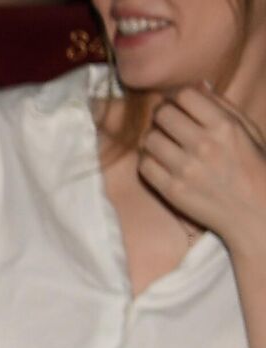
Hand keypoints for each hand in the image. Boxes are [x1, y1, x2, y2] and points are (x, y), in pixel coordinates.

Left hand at [139, 84, 265, 250]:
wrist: (254, 211)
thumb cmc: (252, 167)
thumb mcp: (248, 131)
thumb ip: (223, 106)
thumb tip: (197, 85)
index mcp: (225, 127)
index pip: (184, 96)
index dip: (179, 98)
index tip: (180, 106)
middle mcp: (204, 145)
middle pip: (162, 114)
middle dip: (163, 115)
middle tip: (168, 124)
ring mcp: (185, 169)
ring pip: (149, 139)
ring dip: (154, 138)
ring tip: (165, 144)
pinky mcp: (172, 190)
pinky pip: (144, 165)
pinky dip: (149, 160)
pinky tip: (161, 162)